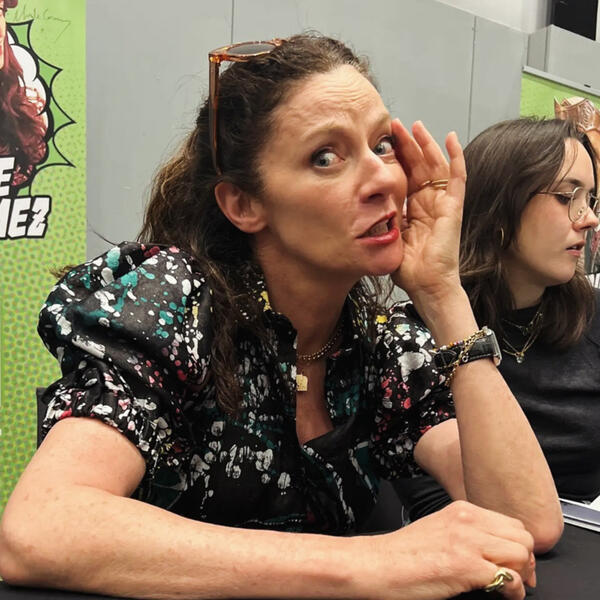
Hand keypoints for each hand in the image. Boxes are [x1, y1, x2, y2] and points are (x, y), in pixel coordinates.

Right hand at [360, 501, 533, 599]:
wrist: (379, 564)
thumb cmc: (403, 553)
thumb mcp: (438, 528)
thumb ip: (465, 531)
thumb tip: (492, 547)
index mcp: (461, 509)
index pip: (511, 522)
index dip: (519, 546)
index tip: (516, 564)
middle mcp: (467, 520)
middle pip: (522, 536)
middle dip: (526, 560)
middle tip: (518, 578)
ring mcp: (468, 542)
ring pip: (522, 554)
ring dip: (522, 575)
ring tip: (509, 588)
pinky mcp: (466, 567)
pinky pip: (509, 577)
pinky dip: (512, 591)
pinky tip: (501, 595)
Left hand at [391, 120, 465, 307]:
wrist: (426, 285)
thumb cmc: (409, 268)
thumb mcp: (388, 236)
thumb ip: (382, 218)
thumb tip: (362, 203)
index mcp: (413, 209)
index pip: (405, 176)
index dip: (396, 158)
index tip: (382, 141)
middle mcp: (429, 203)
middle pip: (419, 166)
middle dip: (407, 145)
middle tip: (394, 125)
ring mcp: (443, 203)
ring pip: (435, 165)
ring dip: (426, 144)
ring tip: (415, 126)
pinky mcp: (454, 207)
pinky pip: (458, 177)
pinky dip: (456, 157)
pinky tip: (449, 138)